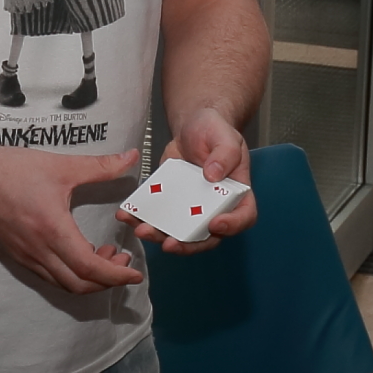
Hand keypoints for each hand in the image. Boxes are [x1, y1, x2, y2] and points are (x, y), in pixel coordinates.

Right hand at [0, 145, 144, 293]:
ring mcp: (26, 257)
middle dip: (107, 281)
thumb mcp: (60, 166)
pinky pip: (49, 276)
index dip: (117, 275)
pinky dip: (70, 274)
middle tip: (122, 261)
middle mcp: (38, 251)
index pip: (90, 268)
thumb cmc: (10, 170)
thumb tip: (131, 157)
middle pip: (79, 285)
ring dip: (88, 279)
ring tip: (103, 256)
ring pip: (63, 284)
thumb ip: (99, 166)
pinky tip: (78, 252)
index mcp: (52, 230)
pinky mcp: (18, 256)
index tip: (135, 272)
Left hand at [134, 109, 255, 255]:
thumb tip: (213, 175)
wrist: (192, 128)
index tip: (215, 224)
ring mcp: (192, 210)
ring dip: (160, 236)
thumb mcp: (225, 136)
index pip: (243, 217)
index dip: (231, 226)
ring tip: (142, 230)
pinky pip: (158, 217)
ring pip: (179, 233)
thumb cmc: (215, 131)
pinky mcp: (170, 205)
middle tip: (169, 243)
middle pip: (207, 237)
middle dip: (187, 244)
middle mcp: (215, 208)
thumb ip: (225, 154)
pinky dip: (142, 218)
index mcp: (237, 195)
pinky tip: (128, 215)